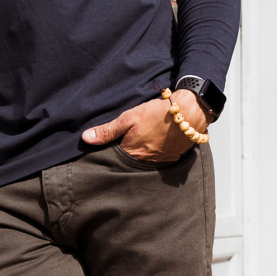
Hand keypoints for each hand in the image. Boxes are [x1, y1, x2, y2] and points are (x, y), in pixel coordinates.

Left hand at [82, 89, 208, 162]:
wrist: (190, 113)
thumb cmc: (158, 113)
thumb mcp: (129, 118)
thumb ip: (108, 130)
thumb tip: (86, 138)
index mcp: (131, 153)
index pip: (115, 157)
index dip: (113, 150)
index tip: (113, 144)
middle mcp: (144, 162)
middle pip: (130, 161)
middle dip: (128, 154)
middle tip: (131, 140)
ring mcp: (159, 162)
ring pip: (144, 161)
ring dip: (143, 154)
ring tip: (145, 140)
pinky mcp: (171, 159)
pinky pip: (159, 160)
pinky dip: (156, 153)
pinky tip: (157, 142)